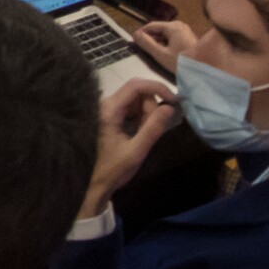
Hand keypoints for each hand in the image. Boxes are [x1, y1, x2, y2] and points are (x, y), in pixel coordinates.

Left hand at [84, 78, 180, 218]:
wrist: (93, 182)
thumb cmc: (112, 169)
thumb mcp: (136, 151)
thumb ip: (153, 129)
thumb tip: (169, 108)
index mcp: (109, 109)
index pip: (136, 85)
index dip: (157, 88)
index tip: (174, 101)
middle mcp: (106, 104)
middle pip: (138, 93)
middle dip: (151, 109)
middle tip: (150, 132)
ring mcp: (108, 109)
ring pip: (136, 101)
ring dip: (147, 115)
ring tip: (141, 137)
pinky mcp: (111, 116)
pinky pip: (132, 109)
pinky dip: (141, 119)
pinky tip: (138, 135)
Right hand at [131, 19, 196, 70]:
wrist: (204, 70)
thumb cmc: (181, 62)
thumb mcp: (161, 54)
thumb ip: (146, 44)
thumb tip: (135, 35)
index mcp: (172, 26)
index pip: (151, 25)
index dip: (141, 32)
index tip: (133, 40)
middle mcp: (179, 25)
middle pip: (159, 29)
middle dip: (150, 38)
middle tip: (142, 48)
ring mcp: (185, 31)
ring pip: (166, 34)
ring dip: (158, 41)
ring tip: (151, 51)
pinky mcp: (189, 38)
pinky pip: (173, 38)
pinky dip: (166, 43)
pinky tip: (164, 52)